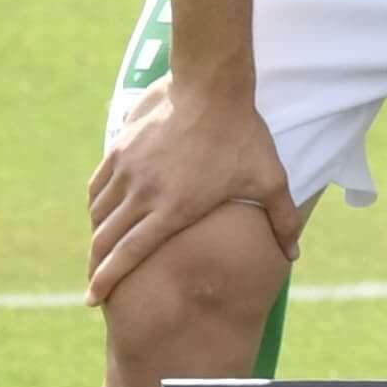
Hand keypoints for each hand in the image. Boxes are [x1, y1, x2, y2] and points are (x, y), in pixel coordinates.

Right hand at [87, 73, 301, 301]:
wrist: (210, 87)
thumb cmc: (243, 135)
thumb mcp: (270, 179)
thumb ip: (283, 220)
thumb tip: (294, 255)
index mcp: (173, 208)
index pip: (129, 254)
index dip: (107, 280)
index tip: (93, 299)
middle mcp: (142, 193)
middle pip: (105, 240)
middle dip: (96, 267)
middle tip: (95, 285)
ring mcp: (127, 171)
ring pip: (98, 214)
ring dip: (97, 236)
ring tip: (100, 251)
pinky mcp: (119, 150)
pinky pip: (97, 187)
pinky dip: (96, 205)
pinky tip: (102, 212)